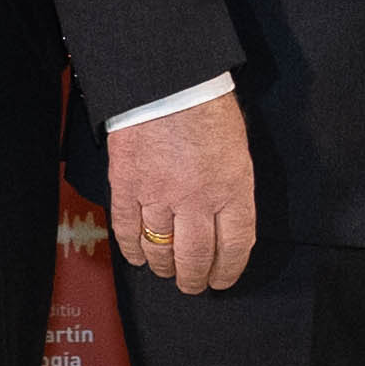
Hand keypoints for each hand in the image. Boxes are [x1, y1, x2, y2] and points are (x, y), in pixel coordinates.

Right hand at [106, 89, 259, 295]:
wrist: (166, 80)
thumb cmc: (207, 108)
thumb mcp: (237, 150)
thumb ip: (232, 190)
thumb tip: (225, 223)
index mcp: (232, 189)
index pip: (234, 247)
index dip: (228, 271)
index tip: (222, 280)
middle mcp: (197, 200)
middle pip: (195, 258)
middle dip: (194, 279)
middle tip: (193, 285)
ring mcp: (158, 195)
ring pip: (160, 250)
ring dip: (165, 267)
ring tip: (168, 271)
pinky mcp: (127, 187)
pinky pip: (128, 231)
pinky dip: (132, 251)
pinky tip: (139, 258)